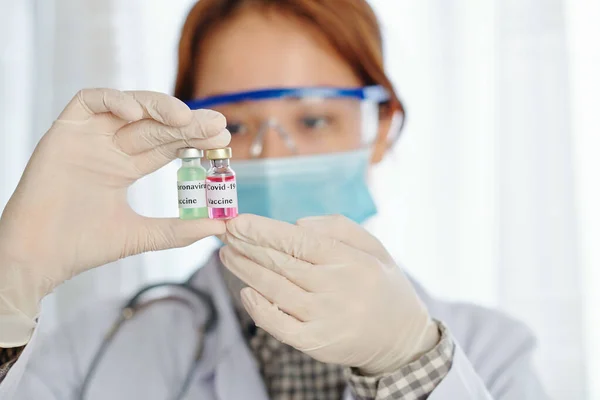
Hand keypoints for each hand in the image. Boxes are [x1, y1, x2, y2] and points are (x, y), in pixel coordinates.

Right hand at [0, 89, 228, 345]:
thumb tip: (221, 226)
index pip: (167, 146)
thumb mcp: (141, 235)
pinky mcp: (64, 130)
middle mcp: (109, 148)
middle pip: (155, 126)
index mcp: (126, 167)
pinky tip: (136, 113)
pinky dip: (113, 101)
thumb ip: (179, 230)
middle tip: (216, 125)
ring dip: (158, 108)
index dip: (194, 140)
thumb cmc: (82, 247)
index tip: (222, 140)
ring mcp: (88, 137)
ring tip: (184, 118)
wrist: (38, 257)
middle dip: (186, 124)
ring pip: (129, 108)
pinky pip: (89, 101)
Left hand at [220, 214, 439, 375]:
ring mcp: (324, 318)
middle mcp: (335, 288)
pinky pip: (279, 325)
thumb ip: (338, 228)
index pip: (298, 241)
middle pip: (281, 263)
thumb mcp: (373, 247)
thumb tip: (296, 224)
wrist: (401, 338)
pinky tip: (245, 292)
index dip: (264, 230)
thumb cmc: (382, 286)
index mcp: (350, 261)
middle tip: (224, 232)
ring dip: (246, 270)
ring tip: (227, 254)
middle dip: (248, 245)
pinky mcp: (315, 342)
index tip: (238, 220)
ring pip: (274, 290)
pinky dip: (259, 309)